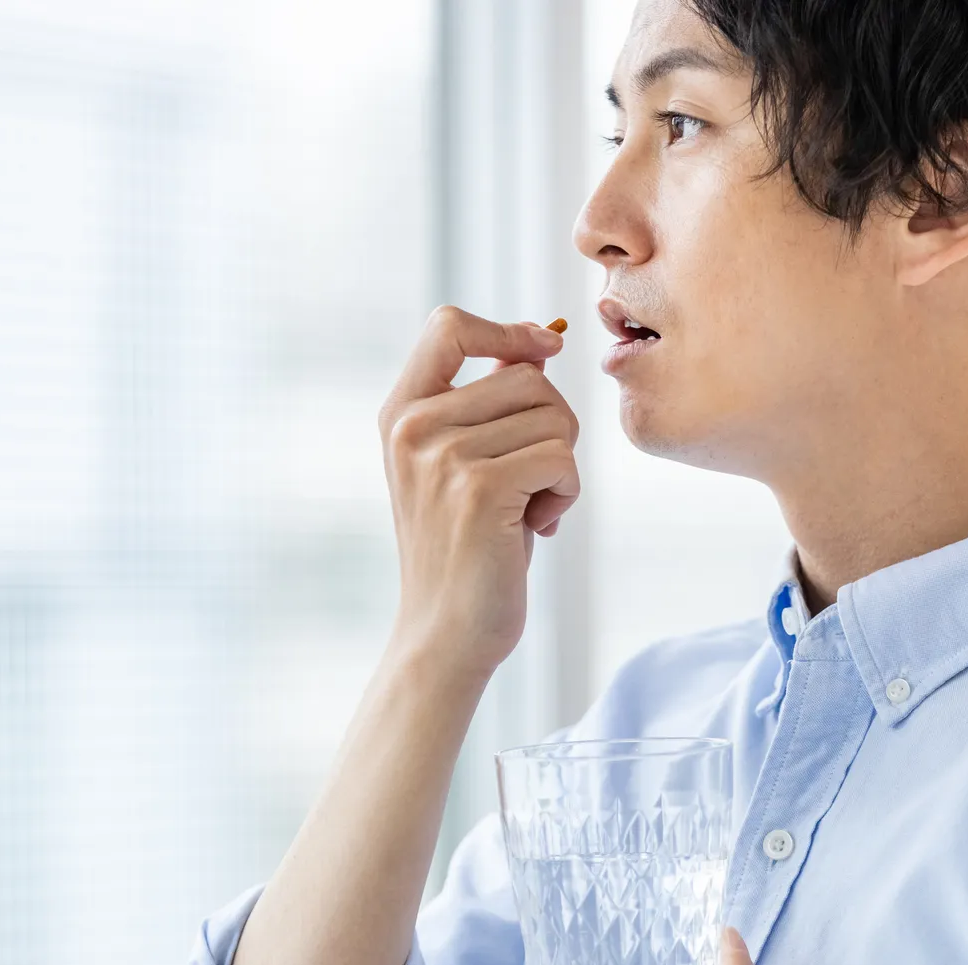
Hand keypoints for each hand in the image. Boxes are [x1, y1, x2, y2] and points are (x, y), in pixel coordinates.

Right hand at [376, 306, 579, 679]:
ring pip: (553, 416)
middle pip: (528, 376)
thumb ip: (485, 407)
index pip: (448, 325)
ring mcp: (442, 457)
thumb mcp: (463, 466)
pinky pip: (562, 457)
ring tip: (530, 510)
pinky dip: (567, 492)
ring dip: (563, 466)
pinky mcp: (479, 490)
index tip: (543, 351)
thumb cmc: (469, 551)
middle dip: (554, 426)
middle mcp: (413, 427)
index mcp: (400, 413)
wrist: (444, 636)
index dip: (506, 329)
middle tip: (534, 483)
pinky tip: (539, 527)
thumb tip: (539, 344)